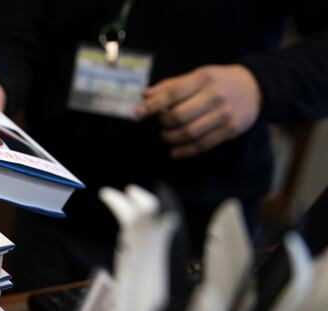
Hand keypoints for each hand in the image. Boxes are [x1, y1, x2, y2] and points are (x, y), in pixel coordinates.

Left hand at [135, 65, 261, 158]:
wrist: (256, 87)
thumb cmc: (220, 81)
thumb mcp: (198, 75)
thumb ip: (171, 85)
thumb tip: (145, 95)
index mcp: (204, 79)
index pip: (173, 93)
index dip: (153, 105)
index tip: (137, 113)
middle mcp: (215, 96)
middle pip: (180, 116)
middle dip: (164, 123)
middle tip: (161, 123)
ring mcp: (224, 114)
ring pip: (190, 132)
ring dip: (172, 138)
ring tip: (166, 136)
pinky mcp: (231, 130)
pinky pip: (203, 144)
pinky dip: (186, 151)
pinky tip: (175, 151)